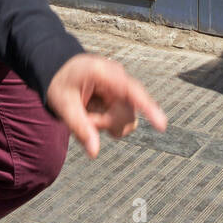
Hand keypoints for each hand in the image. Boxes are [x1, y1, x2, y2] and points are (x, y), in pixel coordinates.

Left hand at [45, 53, 166, 157]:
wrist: (60, 69)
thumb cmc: (60, 82)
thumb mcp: (63, 104)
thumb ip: (79, 127)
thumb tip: (94, 152)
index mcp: (103, 73)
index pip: (131, 91)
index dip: (148, 108)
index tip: (162, 125)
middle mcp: (118, 78)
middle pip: (127, 114)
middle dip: (104, 123)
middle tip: (83, 117)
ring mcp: (122, 88)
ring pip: (127, 120)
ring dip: (106, 124)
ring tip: (86, 113)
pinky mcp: (122, 97)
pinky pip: (122, 119)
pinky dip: (107, 122)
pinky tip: (93, 113)